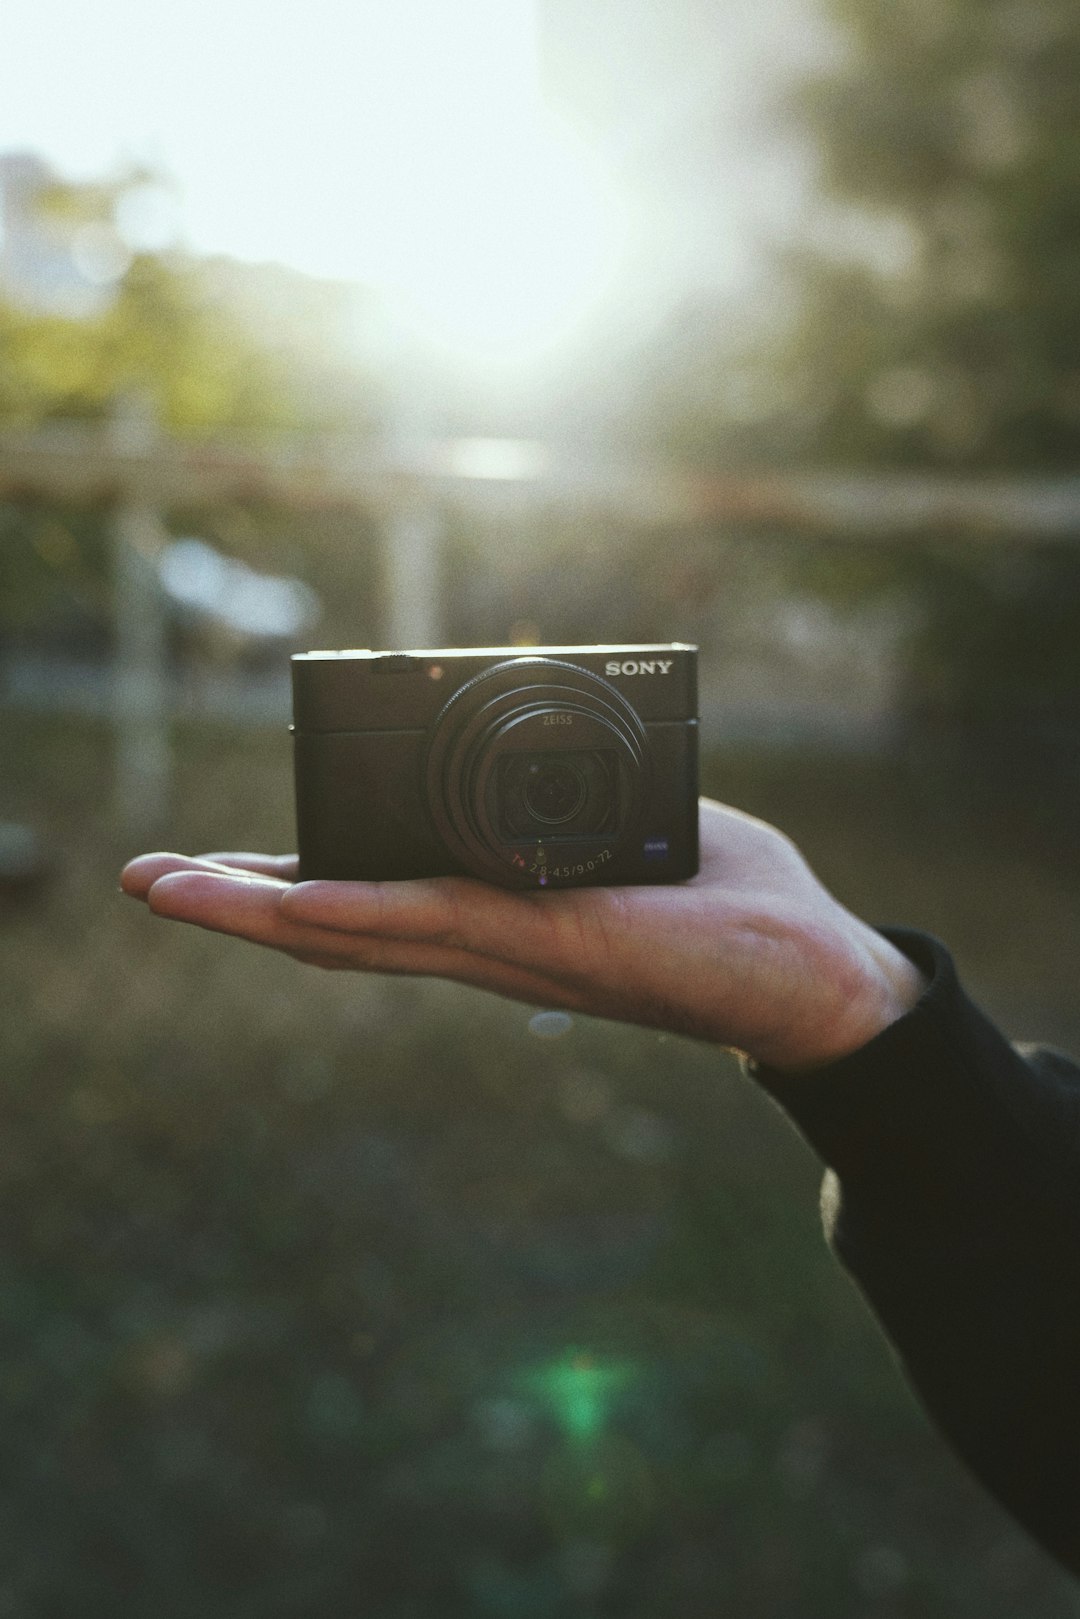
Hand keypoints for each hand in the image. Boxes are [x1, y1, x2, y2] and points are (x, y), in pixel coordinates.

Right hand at [119, 799, 924, 1071]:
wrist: (813, 971)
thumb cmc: (725, 903)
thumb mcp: (633, 825)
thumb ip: (579, 802)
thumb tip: (558, 750)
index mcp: (498, 914)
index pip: (375, 902)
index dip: (293, 885)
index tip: (227, 862)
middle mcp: (486, 940)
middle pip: (338, 925)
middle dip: (238, 904)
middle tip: (147, 878)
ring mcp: (510, 949)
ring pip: (360, 931)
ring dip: (258, 912)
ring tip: (170, 889)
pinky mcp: (553, 945)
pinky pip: (437, 924)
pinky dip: (352, 915)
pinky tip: (284, 903)